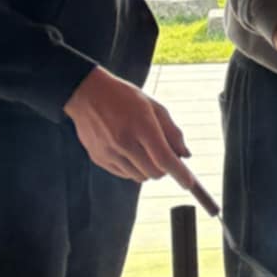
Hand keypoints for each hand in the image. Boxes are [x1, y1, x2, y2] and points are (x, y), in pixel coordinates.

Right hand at [64, 69, 191, 184]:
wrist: (87, 93)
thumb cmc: (124, 97)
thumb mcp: (154, 106)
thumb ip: (172, 131)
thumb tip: (185, 155)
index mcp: (142, 126)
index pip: (165, 159)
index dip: (180, 174)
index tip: (189, 183)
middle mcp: (124, 142)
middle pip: (154, 173)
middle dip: (165, 169)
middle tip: (164, 154)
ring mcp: (109, 152)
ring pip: (139, 177)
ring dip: (148, 169)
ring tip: (143, 148)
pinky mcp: (98, 158)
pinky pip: (124, 174)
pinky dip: (132, 168)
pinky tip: (129, 151)